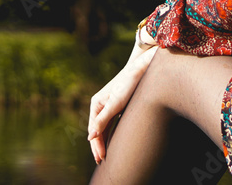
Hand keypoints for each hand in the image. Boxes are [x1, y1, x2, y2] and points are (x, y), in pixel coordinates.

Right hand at [87, 45, 157, 163]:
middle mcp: (99, 105)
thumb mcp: (116, 103)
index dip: (96, 144)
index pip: (93, 129)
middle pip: (96, 129)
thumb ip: (103, 120)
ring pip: (102, 128)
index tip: (101, 157)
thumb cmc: (128, 85)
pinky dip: (108, 134)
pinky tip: (110, 142)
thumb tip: (91, 136)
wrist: (140, 70)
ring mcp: (107, 106)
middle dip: (97, 146)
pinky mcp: (116, 106)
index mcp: (96, 104)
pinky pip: (109, 124)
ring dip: (102, 141)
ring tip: (103, 156)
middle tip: (100, 161)